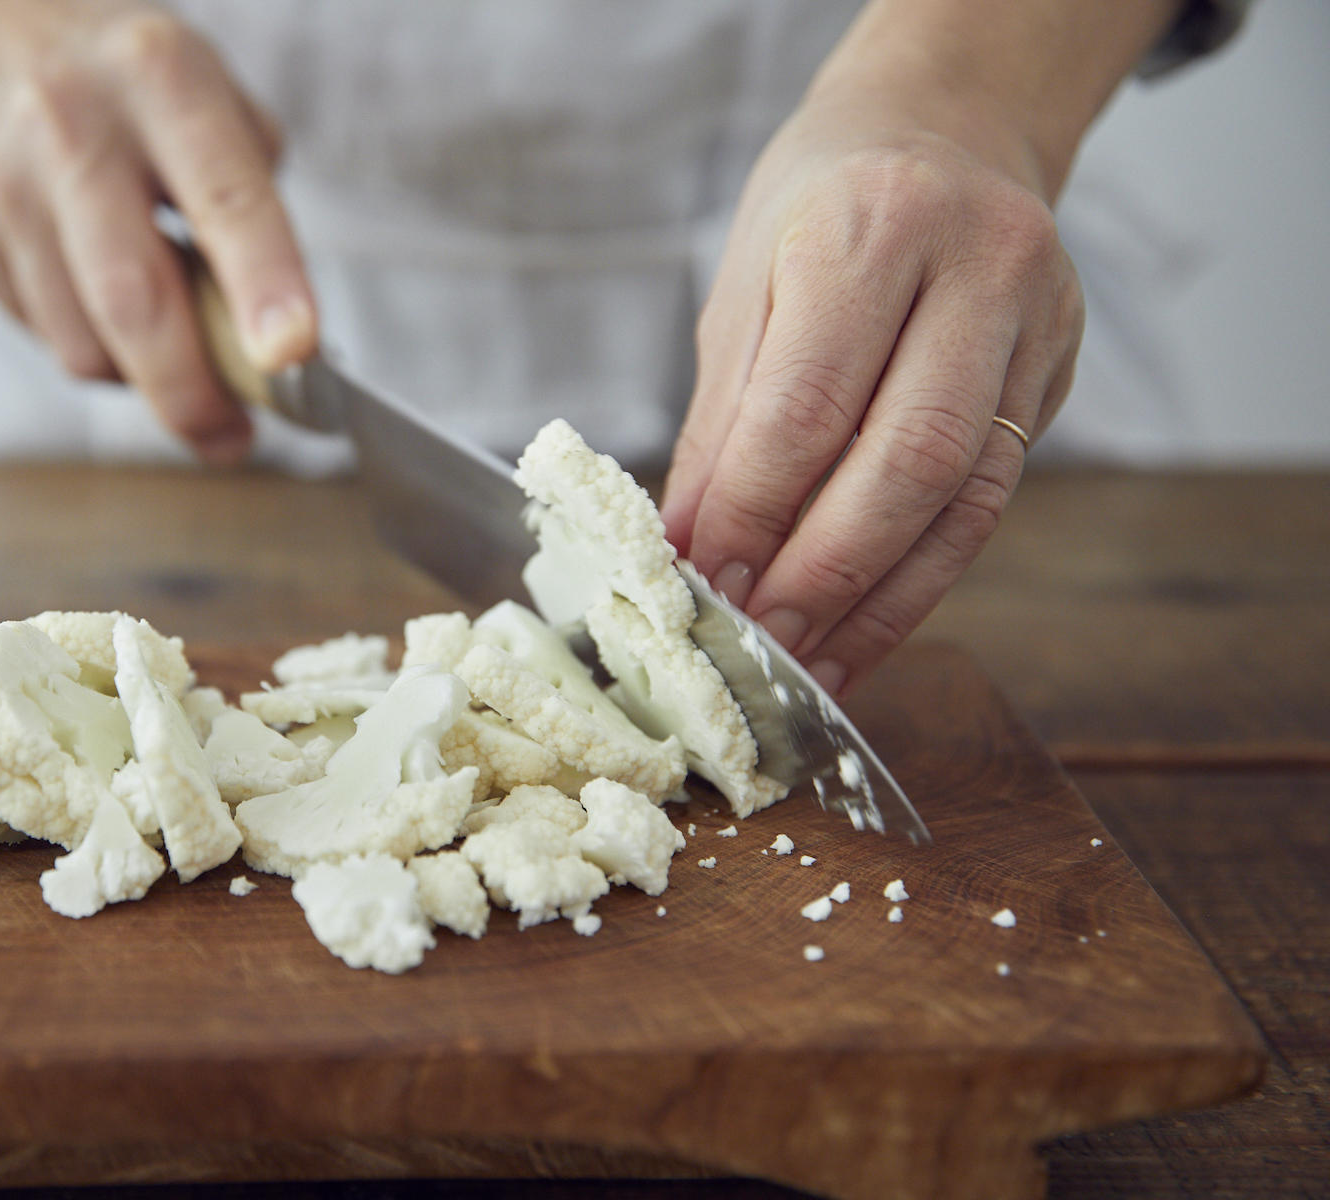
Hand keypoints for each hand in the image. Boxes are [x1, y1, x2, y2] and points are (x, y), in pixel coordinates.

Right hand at [0, 0, 316, 462]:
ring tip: (174, 353)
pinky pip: (47, 336)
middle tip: (233, 435)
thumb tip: (273, 339)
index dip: (264, 285)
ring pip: (84, 343)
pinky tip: (107, 308)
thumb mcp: (214, 97)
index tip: (294, 354)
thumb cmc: (130, 82)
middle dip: (192, 393)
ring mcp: (9, 184)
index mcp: (161, 77)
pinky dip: (95, 350)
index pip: (226, 198)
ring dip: (143, 380)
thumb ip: (253, 205)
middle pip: (135, 301)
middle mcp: (73, 126)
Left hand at [662, 72, 1082, 697]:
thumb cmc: (822, 206)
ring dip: (877, 601)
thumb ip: (722, 422)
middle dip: (820, 573)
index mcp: (872, 229)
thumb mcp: (746, 286)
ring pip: (963, 498)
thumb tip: (685, 548)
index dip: (749, 511)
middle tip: (753, 642)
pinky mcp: (1057, 375)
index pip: (807, 406)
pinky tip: (862, 634)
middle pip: (905, 462)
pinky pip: (988, 503)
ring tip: (806, 666)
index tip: (697, 583)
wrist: (945, 129)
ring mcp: (1034, 324)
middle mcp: (975, 270)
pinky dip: (919, 582)